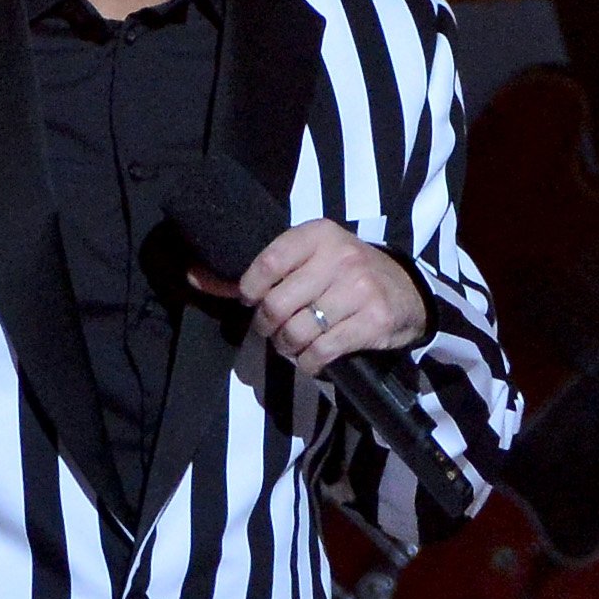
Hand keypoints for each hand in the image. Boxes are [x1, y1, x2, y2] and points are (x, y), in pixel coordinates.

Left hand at [193, 221, 425, 376]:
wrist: (406, 291)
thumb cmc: (344, 275)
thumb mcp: (306, 260)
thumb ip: (255, 271)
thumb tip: (192, 276)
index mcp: (318, 235)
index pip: (265, 265)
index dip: (250, 292)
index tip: (254, 302)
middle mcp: (340, 258)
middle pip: (277, 306)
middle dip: (269, 327)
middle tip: (276, 329)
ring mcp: (359, 290)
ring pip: (297, 332)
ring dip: (289, 348)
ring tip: (295, 344)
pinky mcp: (373, 321)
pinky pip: (322, 352)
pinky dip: (310, 363)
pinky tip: (314, 357)